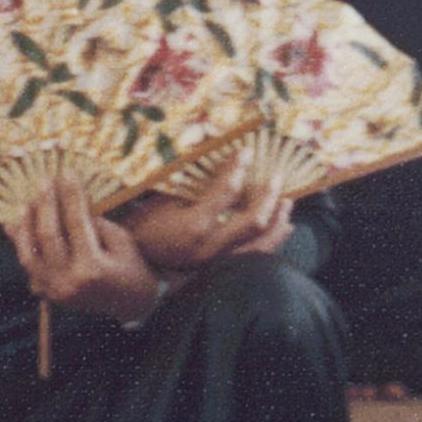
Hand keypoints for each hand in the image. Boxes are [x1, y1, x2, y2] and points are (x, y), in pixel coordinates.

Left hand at [9, 174, 161, 320]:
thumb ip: (93, 222)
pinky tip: (16, 222)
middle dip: (45, 203)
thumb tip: (67, 198)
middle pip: (48, 235)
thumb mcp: (120, 240)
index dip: (71, 194)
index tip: (68, 171)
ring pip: (29, 253)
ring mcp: (54, 291)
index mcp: (93, 268)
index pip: (76, 222)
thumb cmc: (130, 265)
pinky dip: (21, 243)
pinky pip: (29, 265)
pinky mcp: (46, 293)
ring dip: (25, 224)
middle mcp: (69, 282)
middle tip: (44, 179)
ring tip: (25, 201)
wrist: (130, 303)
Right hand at [117, 151, 293, 270]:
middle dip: (269, 197)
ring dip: (278, 223)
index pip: (227, 191)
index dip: (238, 168)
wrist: (134, 265)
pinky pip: (252, 257)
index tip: (246, 151)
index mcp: (194, 225)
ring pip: (260, 245)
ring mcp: (217, 262)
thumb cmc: (144, 226)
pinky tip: (281, 230)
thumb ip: (193, 185)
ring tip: (288, 205)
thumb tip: (220, 162)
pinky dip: (270, 242)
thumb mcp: (162, 200)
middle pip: (254, 221)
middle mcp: (211, 247)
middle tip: (276, 177)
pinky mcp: (219, 270)